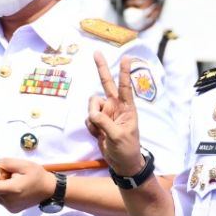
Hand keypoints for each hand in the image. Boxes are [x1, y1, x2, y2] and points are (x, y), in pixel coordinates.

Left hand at [0, 157, 55, 212]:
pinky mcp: (13, 210)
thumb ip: (7, 163)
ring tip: (10, 180)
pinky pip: (2, 199)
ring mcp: (11, 207)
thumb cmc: (38, 176)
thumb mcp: (24, 165)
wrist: (50, 190)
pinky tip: (13, 187)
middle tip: (3, 172)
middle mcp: (10, 201)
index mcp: (13, 190)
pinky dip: (3, 192)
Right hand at [86, 52, 144, 174]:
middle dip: (101, 68)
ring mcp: (106, 113)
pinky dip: (90, 126)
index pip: (125, 87)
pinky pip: (88, 117)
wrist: (122, 163)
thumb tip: (92, 113)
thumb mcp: (118, 136)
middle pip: (106, 84)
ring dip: (92, 116)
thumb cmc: (127, 149)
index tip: (126, 58)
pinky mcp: (98, 121)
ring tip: (101, 130)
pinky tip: (98, 134)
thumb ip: (104, 123)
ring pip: (92, 104)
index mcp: (127, 108)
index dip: (124, 73)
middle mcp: (116, 106)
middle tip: (96, 52)